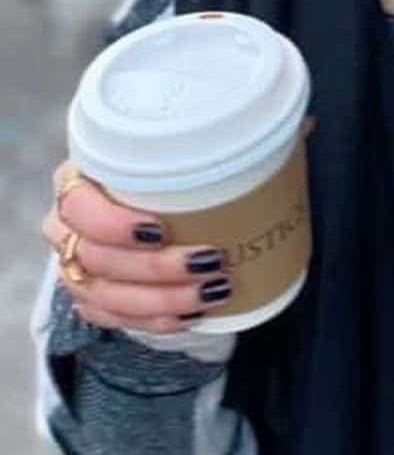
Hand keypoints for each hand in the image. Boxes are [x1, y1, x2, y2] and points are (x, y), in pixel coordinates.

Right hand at [41, 161, 233, 333]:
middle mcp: (66, 228)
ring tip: (213, 291)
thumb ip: (202, 144)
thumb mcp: (174, 148)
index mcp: (76, 184)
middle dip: (158, 268)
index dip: (113, 225)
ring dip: (164, 300)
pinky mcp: (89, 298)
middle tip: (212, 262)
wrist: (142, 200)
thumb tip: (266, 133)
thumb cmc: (165, 168)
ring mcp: (73, 268)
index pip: (77, 208)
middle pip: (98, 259)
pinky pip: (114, 319)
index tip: (160, 230)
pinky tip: (191, 315)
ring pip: (106, 296)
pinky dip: (155, 321)